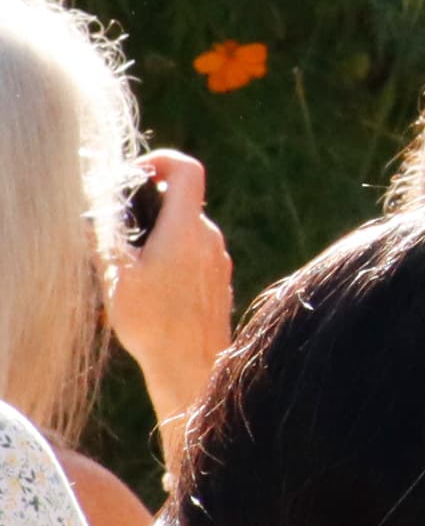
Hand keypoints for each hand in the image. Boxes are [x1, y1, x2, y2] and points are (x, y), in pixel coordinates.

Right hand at [108, 150, 231, 463]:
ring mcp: (219, 259)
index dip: (162, 160)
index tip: (137, 174)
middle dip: (148, 212)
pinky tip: (150, 293)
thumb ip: (110, 236)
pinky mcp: (219, 279)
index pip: (187, 170)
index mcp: (187, 228)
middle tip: (119, 235)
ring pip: (186, 233)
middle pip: (181, 204)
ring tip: (130, 273)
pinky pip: (194, 256)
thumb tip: (104, 210)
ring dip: (158, 241)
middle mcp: (209, 238)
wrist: (191, 365)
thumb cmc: (153, 322)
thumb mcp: (117, 276)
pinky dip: (172, 261)